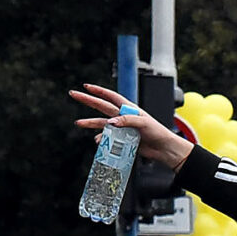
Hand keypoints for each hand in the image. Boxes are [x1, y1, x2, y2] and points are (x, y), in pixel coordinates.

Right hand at [70, 84, 193, 168]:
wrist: (163, 149)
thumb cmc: (158, 133)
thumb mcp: (144, 123)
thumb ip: (126, 121)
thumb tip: (110, 122)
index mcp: (129, 109)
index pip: (112, 96)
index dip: (99, 91)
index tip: (86, 86)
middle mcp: (123, 116)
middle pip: (102, 106)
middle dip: (87, 100)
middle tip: (73, 94)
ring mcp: (121, 127)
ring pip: (102, 123)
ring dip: (90, 123)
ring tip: (78, 123)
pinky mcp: (122, 139)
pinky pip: (108, 138)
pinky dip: (102, 139)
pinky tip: (98, 141)